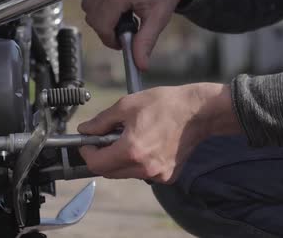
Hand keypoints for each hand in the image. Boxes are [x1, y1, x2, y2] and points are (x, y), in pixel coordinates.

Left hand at [78, 83, 240, 183]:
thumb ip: (102, 121)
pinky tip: (149, 144)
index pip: (96, 164)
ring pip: (126, 173)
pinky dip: (139, 162)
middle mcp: (143, 168)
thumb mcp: (127, 105)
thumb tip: (85, 130)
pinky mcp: (167, 177)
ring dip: (121, 159)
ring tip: (133, 137)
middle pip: (109, 172)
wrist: (197, 112)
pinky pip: (143, 173)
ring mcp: (157, 175)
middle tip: (108, 138)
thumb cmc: (165, 104)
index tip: (88, 143)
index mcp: (131, 150)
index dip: (87, 153)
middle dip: (103, 156)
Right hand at [81, 0, 200, 70]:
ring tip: (123, 8)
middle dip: (107, 26)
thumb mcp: (158, 17)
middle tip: (126, 23)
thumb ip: (146, 41)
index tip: (121, 40)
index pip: (101, 26)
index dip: (110, 38)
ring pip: (87, 3)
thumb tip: (139, 64)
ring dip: (102, 11)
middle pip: (92, 16)